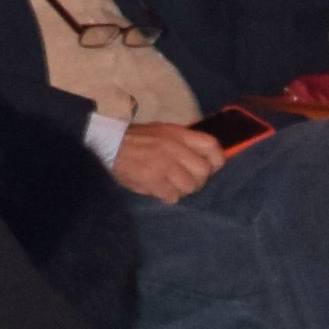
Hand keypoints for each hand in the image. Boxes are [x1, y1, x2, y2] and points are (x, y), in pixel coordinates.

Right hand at [110, 121, 226, 198]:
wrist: (110, 144)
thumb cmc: (139, 140)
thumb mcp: (164, 132)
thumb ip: (184, 143)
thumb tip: (206, 159)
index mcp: (178, 133)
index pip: (211, 146)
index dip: (217, 160)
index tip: (212, 168)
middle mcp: (174, 147)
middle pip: (203, 171)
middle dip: (198, 180)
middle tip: (186, 181)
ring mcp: (163, 164)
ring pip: (189, 186)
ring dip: (182, 190)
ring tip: (171, 186)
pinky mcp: (152, 179)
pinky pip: (172, 196)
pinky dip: (168, 197)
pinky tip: (160, 191)